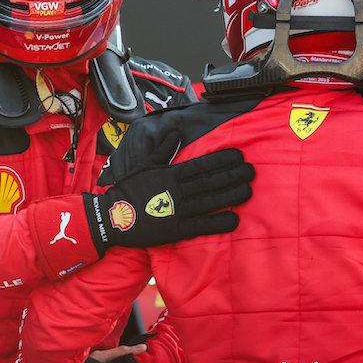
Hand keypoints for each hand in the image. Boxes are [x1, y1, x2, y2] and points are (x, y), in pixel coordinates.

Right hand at [85, 128, 253, 255]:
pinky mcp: (174, 231)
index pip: (200, 164)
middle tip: (252, 171)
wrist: (111, 218)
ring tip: (248, 191)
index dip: (221, 160)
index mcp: (169, 174)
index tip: (239, 155)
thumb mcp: (144, 165)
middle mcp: (175, 191)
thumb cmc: (128, 190)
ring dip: (230, 196)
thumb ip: (163, 149)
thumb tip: (177, 131)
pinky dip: (217, 223)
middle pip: (209, 182)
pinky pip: (200, 226)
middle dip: (232, 176)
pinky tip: (234, 219)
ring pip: (208, 202)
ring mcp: (176, 211)